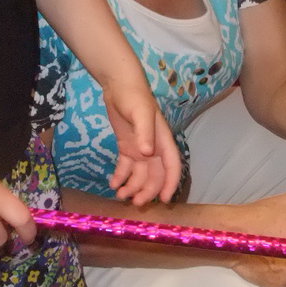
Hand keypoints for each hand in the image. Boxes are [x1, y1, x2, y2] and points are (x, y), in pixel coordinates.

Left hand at [103, 80, 181, 204]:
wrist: (118, 84)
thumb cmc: (134, 96)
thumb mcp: (141, 112)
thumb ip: (145, 132)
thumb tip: (148, 154)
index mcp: (162, 140)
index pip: (172, 165)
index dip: (170, 183)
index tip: (164, 199)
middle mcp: (153, 147)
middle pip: (154, 175)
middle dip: (147, 190)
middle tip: (135, 202)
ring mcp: (139, 148)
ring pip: (139, 174)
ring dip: (132, 186)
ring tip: (120, 195)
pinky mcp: (126, 146)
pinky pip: (126, 167)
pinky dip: (121, 176)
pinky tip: (113, 184)